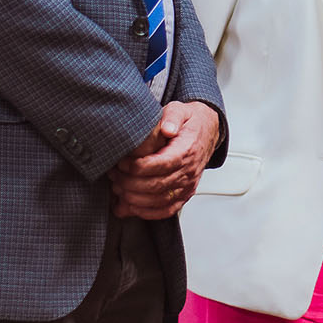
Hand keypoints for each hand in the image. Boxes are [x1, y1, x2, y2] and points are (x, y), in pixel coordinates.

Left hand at [108, 102, 220, 218]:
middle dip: (129, 183)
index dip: (136, 167)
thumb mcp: (180, 110)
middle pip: (156, 186)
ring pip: (159, 201)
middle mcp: (189, 171)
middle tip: (114, 175)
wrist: (207, 131)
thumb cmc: (190, 122)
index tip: (121, 163)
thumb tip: (166, 128)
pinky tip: (131, 206)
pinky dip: (147, 212)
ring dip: (134, 198)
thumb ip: (172, 116)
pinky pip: (167, 210)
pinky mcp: (185, 194)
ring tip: (118, 187)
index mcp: (186, 151)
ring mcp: (188, 185)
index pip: (159, 165)